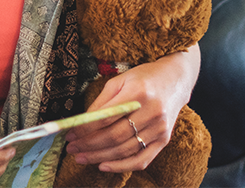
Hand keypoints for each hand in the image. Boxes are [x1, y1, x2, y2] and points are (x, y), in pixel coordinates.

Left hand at [64, 47, 200, 172]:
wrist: (174, 80)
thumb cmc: (142, 78)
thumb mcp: (119, 81)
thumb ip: (102, 101)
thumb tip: (82, 121)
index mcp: (137, 93)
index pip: (106, 117)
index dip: (86, 128)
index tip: (70, 134)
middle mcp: (151, 112)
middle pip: (115, 136)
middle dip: (90, 145)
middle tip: (71, 149)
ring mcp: (159, 129)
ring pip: (125, 150)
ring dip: (100, 156)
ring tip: (82, 157)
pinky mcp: (164, 140)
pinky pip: (142, 159)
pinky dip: (122, 166)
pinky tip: (104, 165)